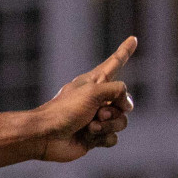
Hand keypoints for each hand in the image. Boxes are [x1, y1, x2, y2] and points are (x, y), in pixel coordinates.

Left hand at [35, 37, 135, 161]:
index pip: (114, 64)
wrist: (45, 136)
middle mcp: (95, 99)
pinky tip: (88, 137)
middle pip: (124, 102)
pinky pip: (113, 138)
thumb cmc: (65, 109)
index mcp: (93, 82)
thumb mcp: (93, 91)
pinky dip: (104, 138)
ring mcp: (95, 119)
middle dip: (116, 110)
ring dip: (109, 124)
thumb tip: (125, 104)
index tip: (133, 39)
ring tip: (91, 126)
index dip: (124, 52)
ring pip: (121, 122)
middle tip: (98, 113)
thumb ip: (116, 90)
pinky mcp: (93, 137)